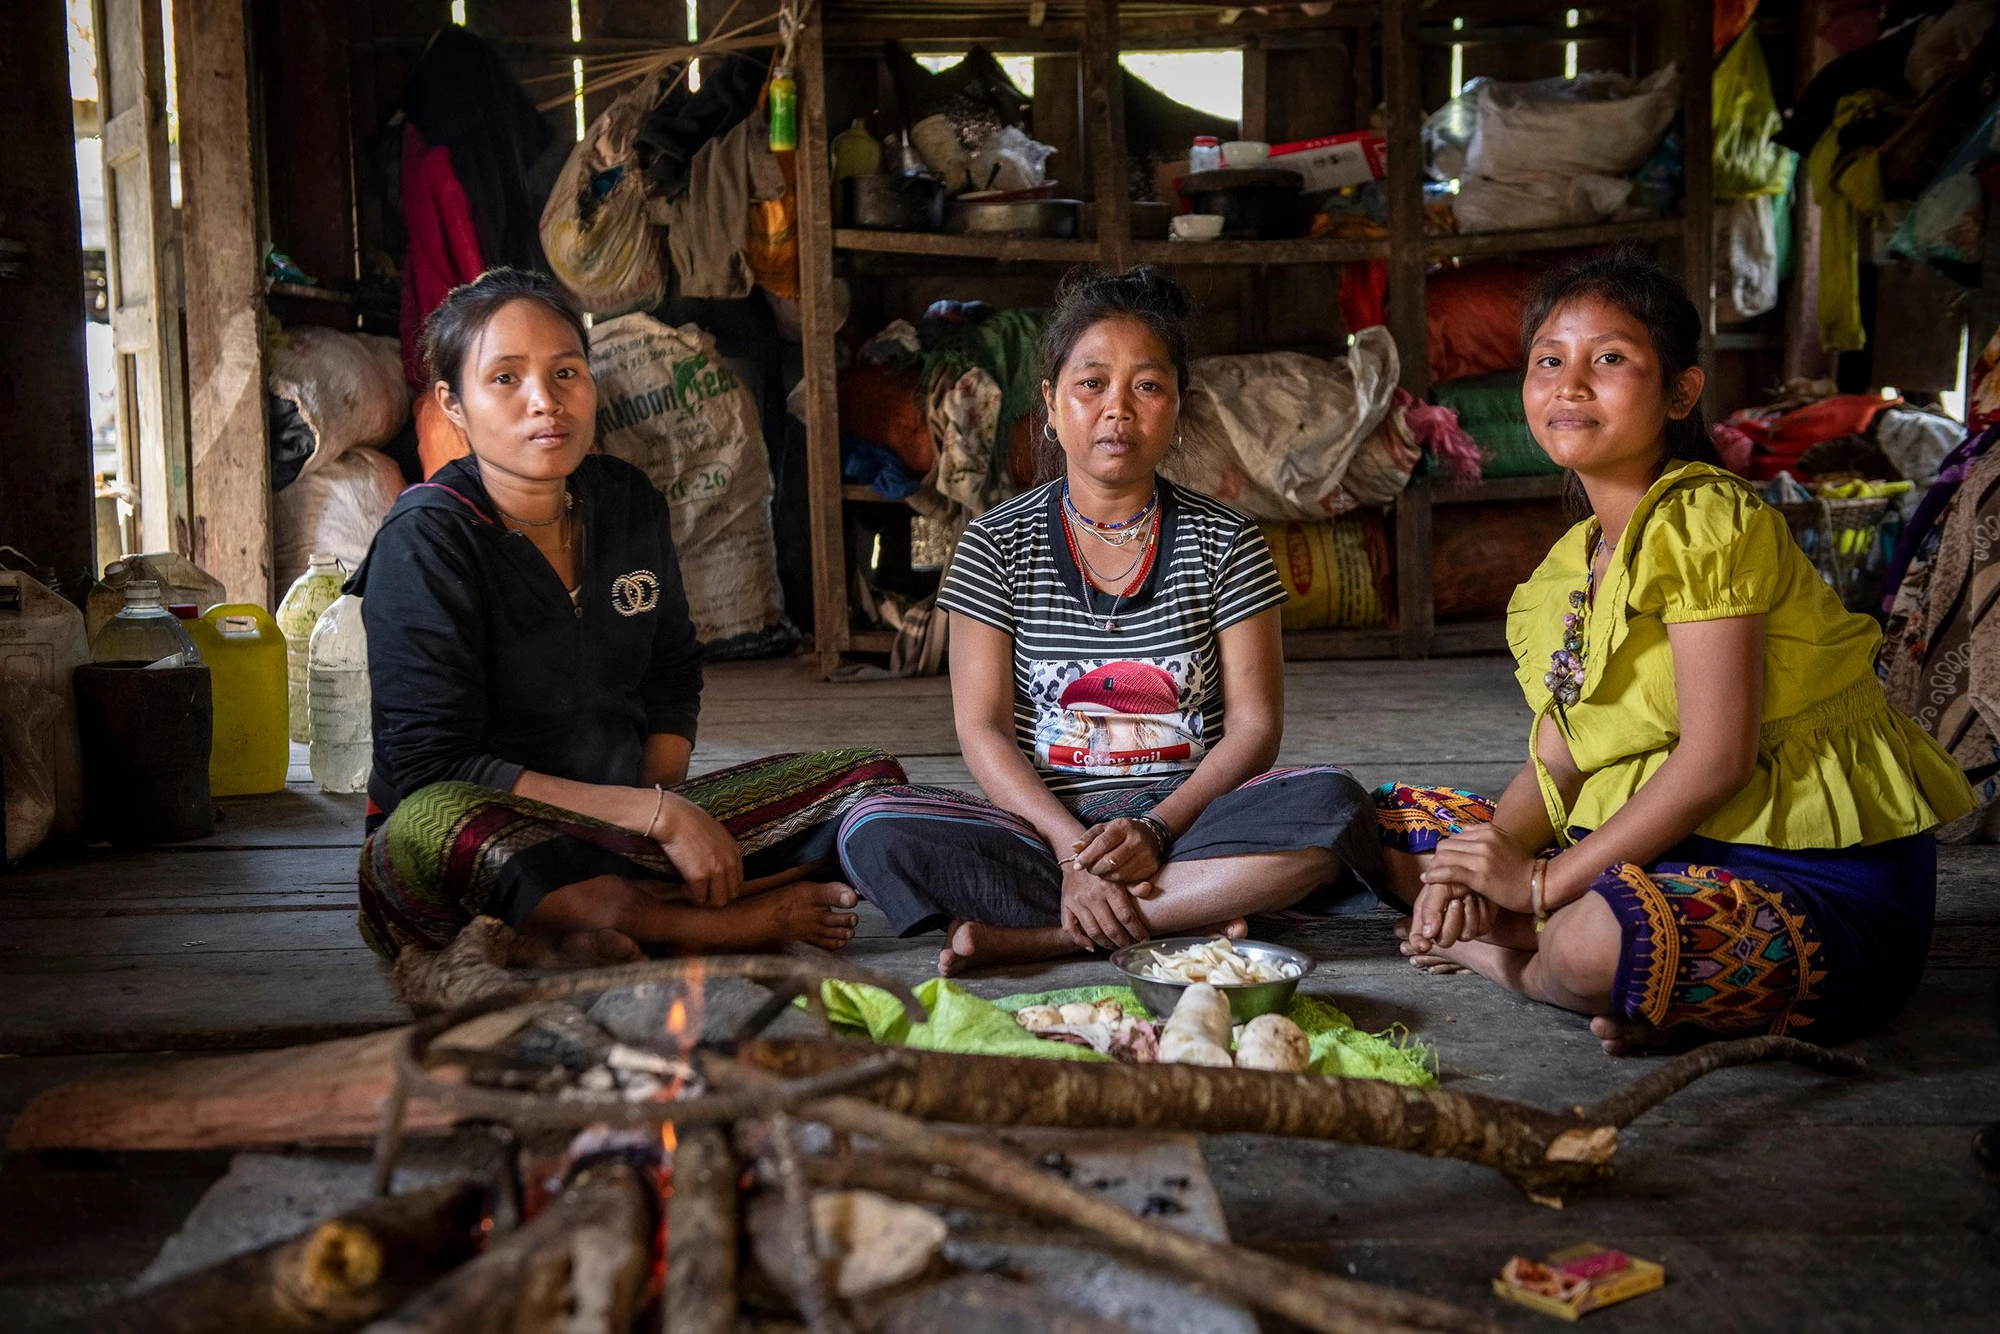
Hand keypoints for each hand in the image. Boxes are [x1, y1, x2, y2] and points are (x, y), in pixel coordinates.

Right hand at [652, 792, 743, 906]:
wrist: (673, 817)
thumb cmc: (688, 820)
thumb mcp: (716, 832)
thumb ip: (722, 849)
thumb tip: (716, 863)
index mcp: (735, 851)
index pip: (739, 880)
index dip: (724, 886)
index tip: (711, 884)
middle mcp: (729, 862)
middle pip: (732, 894)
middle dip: (716, 895)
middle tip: (702, 890)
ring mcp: (716, 870)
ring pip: (719, 902)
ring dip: (705, 899)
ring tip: (692, 889)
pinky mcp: (699, 876)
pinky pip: (699, 898)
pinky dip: (691, 895)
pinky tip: (683, 885)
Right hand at [1060, 863, 1155, 951]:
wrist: (1077, 856)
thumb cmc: (1103, 866)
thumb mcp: (1120, 871)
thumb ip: (1133, 884)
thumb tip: (1147, 889)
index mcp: (1109, 888)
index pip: (1126, 917)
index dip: (1137, 932)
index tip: (1144, 940)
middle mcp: (1092, 896)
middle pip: (1111, 928)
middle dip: (1124, 942)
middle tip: (1132, 947)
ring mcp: (1078, 902)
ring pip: (1094, 931)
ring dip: (1107, 944)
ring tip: (1117, 947)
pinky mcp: (1066, 905)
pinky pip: (1071, 928)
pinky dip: (1080, 940)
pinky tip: (1091, 946)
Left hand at [1070, 818, 1162, 884]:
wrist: (1152, 834)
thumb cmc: (1122, 832)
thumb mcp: (1105, 828)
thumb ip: (1088, 838)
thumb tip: (1074, 849)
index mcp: (1122, 827)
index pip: (1102, 844)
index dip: (1087, 856)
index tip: (1077, 865)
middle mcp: (1136, 840)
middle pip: (1110, 861)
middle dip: (1095, 868)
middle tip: (1089, 869)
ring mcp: (1145, 854)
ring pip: (1119, 873)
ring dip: (1105, 876)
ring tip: (1100, 871)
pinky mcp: (1151, 867)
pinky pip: (1129, 879)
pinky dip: (1117, 879)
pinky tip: (1113, 873)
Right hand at [1405, 879, 1496, 950]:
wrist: (1481, 867)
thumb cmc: (1456, 872)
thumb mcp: (1438, 886)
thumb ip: (1430, 908)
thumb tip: (1427, 934)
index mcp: (1428, 914)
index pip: (1418, 937)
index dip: (1419, 943)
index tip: (1425, 945)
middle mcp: (1444, 923)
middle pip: (1444, 940)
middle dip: (1452, 920)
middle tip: (1456, 901)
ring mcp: (1463, 925)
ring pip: (1465, 936)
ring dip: (1469, 912)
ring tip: (1470, 894)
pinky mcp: (1481, 924)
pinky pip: (1482, 928)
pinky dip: (1482, 910)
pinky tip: (1480, 898)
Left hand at [1420, 823, 1536, 912]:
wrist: (1539, 885)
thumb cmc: (1521, 866)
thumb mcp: (1505, 841)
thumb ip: (1484, 834)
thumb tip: (1462, 831)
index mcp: (1489, 831)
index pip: (1455, 836)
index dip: (1446, 849)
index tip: (1443, 860)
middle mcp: (1484, 841)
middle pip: (1446, 846)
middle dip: (1438, 858)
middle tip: (1435, 869)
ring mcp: (1482, 859)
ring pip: (1445, 858)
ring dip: (1435, 868)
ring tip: (1431, 876)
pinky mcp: (1480, 877)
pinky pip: (1449, 873)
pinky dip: (1435, 876)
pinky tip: (1427, 880)